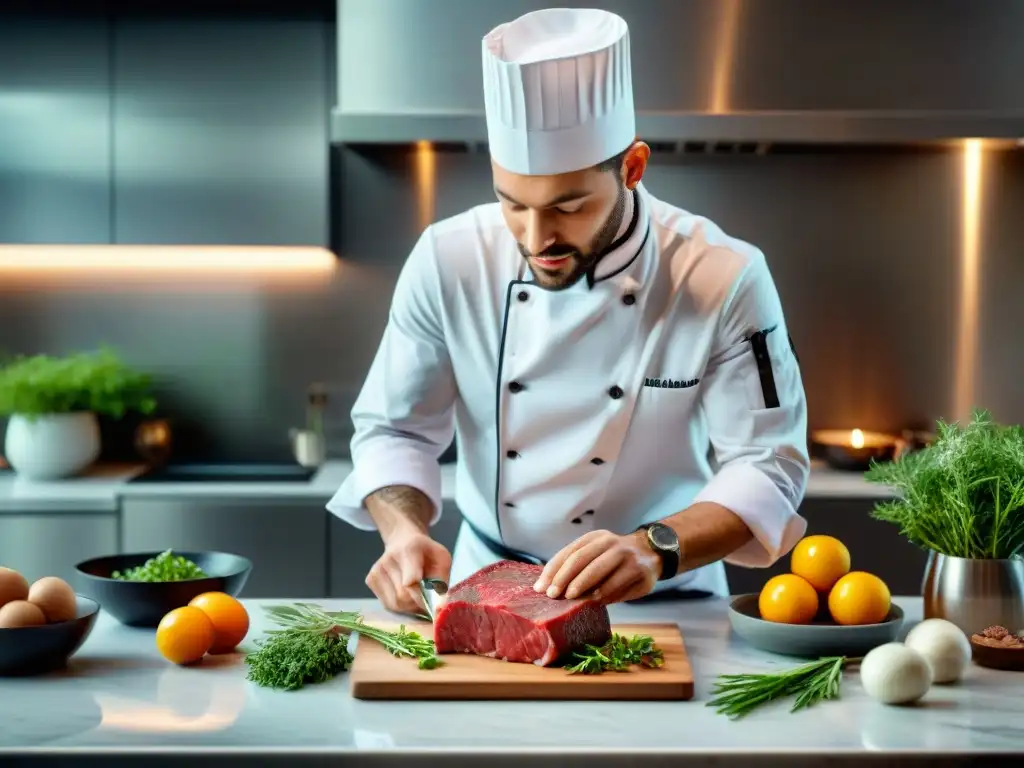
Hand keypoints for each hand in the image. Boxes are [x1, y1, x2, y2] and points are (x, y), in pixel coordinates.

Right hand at [366, 531, 451, 614]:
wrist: (403, 540)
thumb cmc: (426, 552)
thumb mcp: (441, 559)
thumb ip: (441, 580)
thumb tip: (438, 606)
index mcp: (408, 550)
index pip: (410, 581)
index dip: (421, 597)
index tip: (431, 603)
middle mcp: (388, 560)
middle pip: (403, 596)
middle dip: (418, 604)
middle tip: (428, 600)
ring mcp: (376, 570)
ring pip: (394, 604)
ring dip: (409, 607)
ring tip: (417, 596)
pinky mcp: (370, 580)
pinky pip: (387, 604)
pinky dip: (400, 606)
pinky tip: (405, 594)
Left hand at [533, 529, 660, 603]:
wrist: (651, 552)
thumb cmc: (615, 559)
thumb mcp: (596, 554)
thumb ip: (576, 566)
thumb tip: (548, 586)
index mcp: (594, 538)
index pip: (569, 552)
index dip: (553, 570)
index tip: (541, 587)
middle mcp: (609, 542)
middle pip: (581, 559)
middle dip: (564, 578)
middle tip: (554, 594)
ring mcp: (626, 555)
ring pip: (598, 571)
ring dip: (582, 587)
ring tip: (571, 599)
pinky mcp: (638, 570)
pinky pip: (616, 585)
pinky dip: (603, 595)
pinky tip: (594, 602)